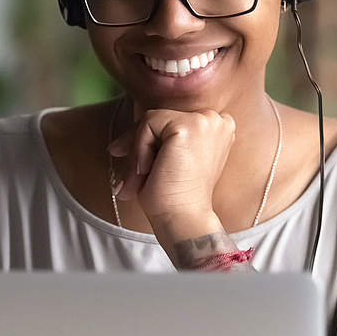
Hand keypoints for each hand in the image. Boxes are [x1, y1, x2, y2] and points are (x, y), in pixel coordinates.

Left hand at [108, 106, 235, 225]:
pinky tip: (148, 170)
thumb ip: (160, 142)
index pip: (174, 120)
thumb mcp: (171, 161)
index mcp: (219, 128)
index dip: (151, 139)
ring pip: (152, 120)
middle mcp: (217, 120)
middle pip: (162, 117)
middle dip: (139, 143)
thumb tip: (117, 145)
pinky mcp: (188, 126)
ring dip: (139, 149)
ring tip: (141, 178)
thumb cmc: (176, 197)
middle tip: (130, 175)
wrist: (184, 218)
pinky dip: (140, 149)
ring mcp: (205, 121)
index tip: (137, 163)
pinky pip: (147, 125)